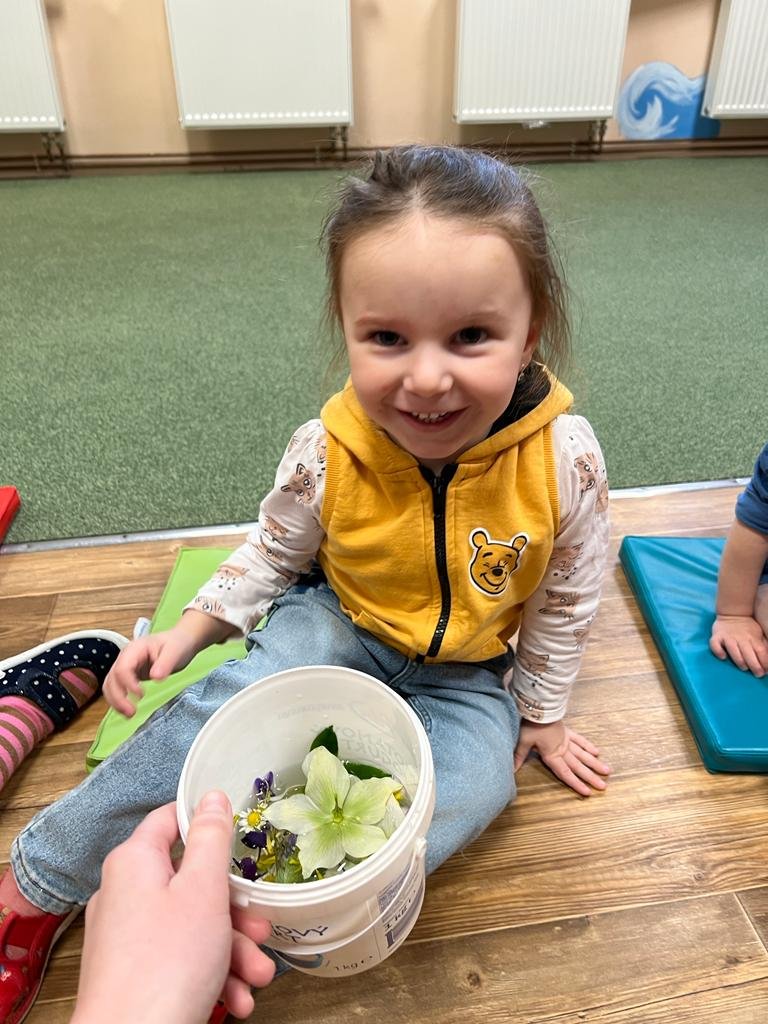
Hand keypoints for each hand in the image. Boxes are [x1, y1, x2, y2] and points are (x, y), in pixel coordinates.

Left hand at [71, 793, 274, 1023]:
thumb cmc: (167, 966)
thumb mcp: (204, 890)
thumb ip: (212, 838)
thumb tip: (212, 796)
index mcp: (135, 861)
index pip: (170, 819)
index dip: (206, 821)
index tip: (240, 834)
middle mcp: (124, 893)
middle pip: (190, 882)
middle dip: (234, 911)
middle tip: (261, 930)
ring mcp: (125, 936)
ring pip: (190, 926)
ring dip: (231, 950)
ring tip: (256, 977)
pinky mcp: (131, 972)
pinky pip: (177, 958)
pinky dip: (210, 973)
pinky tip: (236, 998)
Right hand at [102, 628, 198, 715]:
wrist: (180, 642)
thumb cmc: (177, 644)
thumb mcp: (175, 651)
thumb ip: (165, 663)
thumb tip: (155, 677)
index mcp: (134, 649)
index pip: (122, 667)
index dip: (128, 683)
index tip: (141, 695)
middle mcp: (125, 658)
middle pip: (112, 678)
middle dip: (118, 697)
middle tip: (131, 712)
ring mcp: (125, 667)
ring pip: (110, 685)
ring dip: (115, 701)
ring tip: (129, 715)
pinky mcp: (129, 676)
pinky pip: (117, 689)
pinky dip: (118, 701)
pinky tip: (127, 711)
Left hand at [514, 719, 610, 796]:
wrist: (539, 707)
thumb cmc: (530, 725)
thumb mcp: (523, 741)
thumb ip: (519, 757)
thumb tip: (511, 771)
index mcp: (552, 755)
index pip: (565, 773)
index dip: (576, 783)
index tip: (588, 792)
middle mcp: (562, 749)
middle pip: (578, 766)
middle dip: (590, 777)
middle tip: (603, 786)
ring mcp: (566, 740)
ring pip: (583, 754)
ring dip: (594, 763)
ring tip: (607, 770)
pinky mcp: (567, 731)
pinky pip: (579, 740)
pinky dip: (588, 746)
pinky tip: (596, 751)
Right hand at [710, 614, 767, 676]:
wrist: (733, 613)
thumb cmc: (748, 628)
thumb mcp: (759, 634)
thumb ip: (764, 645)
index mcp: (753, 638)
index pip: (761, 651)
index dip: (764, 662)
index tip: (766, 672)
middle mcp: (741, 638)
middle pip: (748, 652)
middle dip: (754, 664)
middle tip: (758, 674)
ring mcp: (728, 637)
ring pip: (733, 649)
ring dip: (739, 659)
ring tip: (744, 668)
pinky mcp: (716, 636)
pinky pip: (715, 644)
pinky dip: (718, 651)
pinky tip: (723, 657)